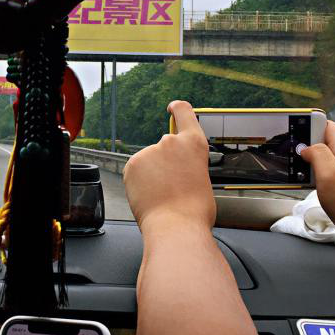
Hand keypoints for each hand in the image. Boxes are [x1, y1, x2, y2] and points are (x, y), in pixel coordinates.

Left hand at [124, 101, 215, 231]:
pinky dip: (139, 182)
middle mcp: (170, 142)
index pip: (184, 113)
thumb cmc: (193, 210)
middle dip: (164, 163)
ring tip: (162, 195)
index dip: (177, 109)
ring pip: (149, 162)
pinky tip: (149, 195)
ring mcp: (150, 151)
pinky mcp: (132, 163)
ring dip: (152, 174)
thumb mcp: (201, 177)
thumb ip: (189, 164)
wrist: (176, 226)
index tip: (172, 108)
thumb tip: (179, 169)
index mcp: (194, 144)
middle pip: (164, 147)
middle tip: (172, 185)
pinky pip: (135, 171)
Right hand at [300, 121, 334, 248]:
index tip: (293, 136)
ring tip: (297, 173)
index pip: (326, 125)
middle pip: (325, 142)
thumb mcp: (330, 175)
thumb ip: (318, 155)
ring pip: (328, 159)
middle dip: (307, 147)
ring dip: (312, 164)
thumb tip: (307, 148)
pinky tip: (312, 187)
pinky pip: (332, 174)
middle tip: (290, 158)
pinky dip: (319, 177)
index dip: (309, 126)